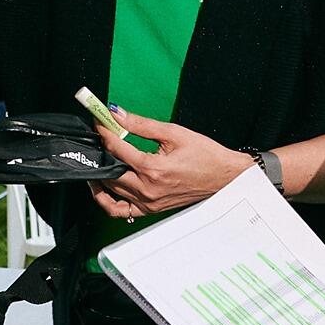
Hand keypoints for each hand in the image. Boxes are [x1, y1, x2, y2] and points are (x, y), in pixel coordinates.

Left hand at [88, 109, 255, 218]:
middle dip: (101, 150)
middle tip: (100, 136)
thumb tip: (117, 113)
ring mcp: (148, 203)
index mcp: (153, 169)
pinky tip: (104, 187)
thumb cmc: (205, 155)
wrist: (224, 176)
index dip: (104, 132)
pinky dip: (106, 200)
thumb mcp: (173, 132)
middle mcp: (148, 189)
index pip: (116, 149)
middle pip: (109, 170)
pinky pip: (119, 211)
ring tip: (100, 157)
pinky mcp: (150, 209)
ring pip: (110, 191)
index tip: (100, 121)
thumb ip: (141, 124)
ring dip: (100, 173)